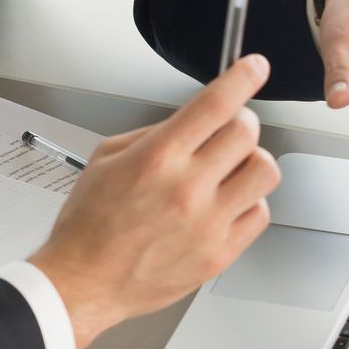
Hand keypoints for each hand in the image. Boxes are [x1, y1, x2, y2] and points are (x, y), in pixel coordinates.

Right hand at [26, 54, 280, 348]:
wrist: (84, 281)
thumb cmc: (89, 225)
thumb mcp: (107, 158)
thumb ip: (155, 133)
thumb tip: (192, 121)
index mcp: (158, 157)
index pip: (215, 104)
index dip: (242, 77)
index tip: (254, 67)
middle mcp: (187, 188)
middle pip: (247, 132)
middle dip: (240, 121)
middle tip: (228, 129)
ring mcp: (208, 223)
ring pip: (264, 171)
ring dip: (250, 161)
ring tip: (229, 169)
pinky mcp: (219, 253)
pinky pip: (260, 214)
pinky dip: (248, 202)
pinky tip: (226, 203)